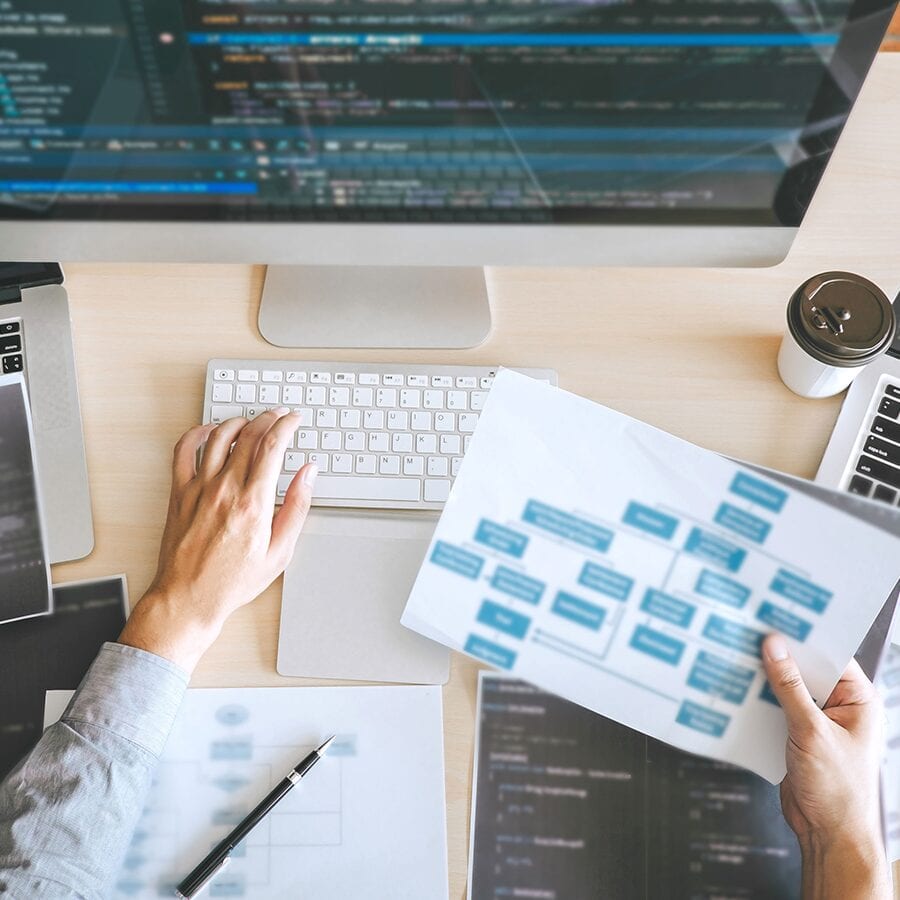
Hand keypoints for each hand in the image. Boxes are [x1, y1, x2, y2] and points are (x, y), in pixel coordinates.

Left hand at [119, 409, 316, 672]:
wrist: (189, 598)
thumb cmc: (232, 581)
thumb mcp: (279, 552)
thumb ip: (296, 507)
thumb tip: (308, 475)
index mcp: (253, 504)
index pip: (272, 448)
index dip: (286, 426)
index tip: (293, 420)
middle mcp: (225, 490)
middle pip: (249, 436)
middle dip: (268, 419)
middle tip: (278, 416)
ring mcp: (199, 489)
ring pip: (219, 437)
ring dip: (239, 422)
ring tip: (251, 422)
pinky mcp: (179, 493)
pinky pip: (184, 451)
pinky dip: (197, 434)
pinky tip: (209, 432)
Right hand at [761, 634, 888, 899]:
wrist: (826, 834)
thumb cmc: (837, 790)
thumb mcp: (811, 731)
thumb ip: (790, 687)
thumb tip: (774, 647)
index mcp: (859, 700)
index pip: (830, 655)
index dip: (803, 637)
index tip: (775, 618)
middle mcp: (840, 706)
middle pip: (806, 669)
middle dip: (779, 655)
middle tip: (750, 632)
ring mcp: (817, 720)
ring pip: (788, 686)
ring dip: (765, 677)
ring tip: (738, 655)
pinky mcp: (796, 734)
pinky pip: (776, 706)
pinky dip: (760, 698)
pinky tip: (739, 688)